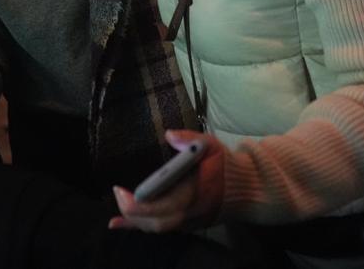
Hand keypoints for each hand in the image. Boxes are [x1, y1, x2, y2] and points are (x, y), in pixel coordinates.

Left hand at [109, 131, 225, 233]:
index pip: (160, 205)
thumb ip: (190, 138)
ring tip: (116, 214)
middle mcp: (189, 213)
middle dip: (131, 213)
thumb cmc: (224, 165)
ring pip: (156, 228)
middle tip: (118, 193)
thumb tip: (168, 134)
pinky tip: (119, 224)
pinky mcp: (187, 224)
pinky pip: (160, 228)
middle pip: (154, 222)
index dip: (136, 202)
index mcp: (192, 193)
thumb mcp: (210, 145)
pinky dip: (139, 227)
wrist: (247, 188)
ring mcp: (188, 222)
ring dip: (134, 221)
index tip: (121, 188)